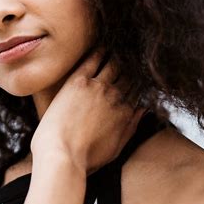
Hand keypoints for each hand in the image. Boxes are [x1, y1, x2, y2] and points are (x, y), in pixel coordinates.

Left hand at [30, 46, 147, 175]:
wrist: (61, 155)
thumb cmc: (85, 158)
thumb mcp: (116, 148)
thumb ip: (131, 127)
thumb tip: (142, 110)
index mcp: (126, 113)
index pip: (136, 91)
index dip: (137, 82)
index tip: (135, 76)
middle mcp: (116, 97)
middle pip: (128, 76)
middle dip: (130, 67)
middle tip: (129, 56)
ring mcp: (98, 87)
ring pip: (114, 64)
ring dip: (117, 56)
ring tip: (118, 47)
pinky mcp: (79, 81)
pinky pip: (93, 60)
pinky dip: (99, 51)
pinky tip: (102, 45)